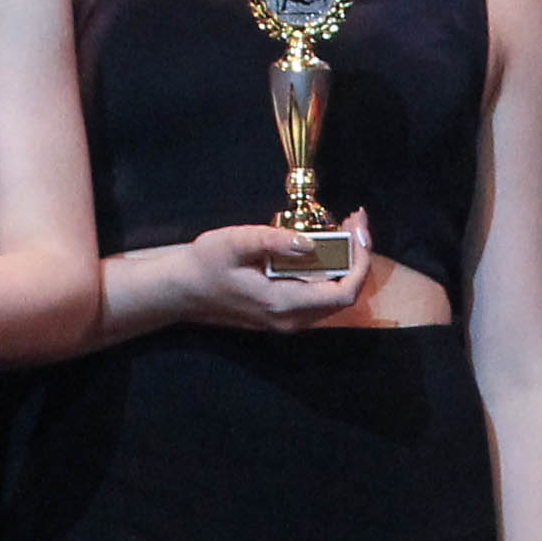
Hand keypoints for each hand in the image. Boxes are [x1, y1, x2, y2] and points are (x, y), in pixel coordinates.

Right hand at [153, 218, 380, 330]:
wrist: (181, 290)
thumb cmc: (204, 264)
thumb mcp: (235, 243)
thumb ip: (275, 242)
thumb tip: (312, 243)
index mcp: (284, 304)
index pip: (343, 293)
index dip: (360, 262)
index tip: (358, 228)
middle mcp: (292, 320)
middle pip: (345, 295)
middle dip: (357, 256)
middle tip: (353, 219)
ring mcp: (289, 321)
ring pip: (335, 296)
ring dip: (346, 263)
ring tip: (344, 227)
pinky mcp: (284, 314)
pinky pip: (320, 295)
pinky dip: (331, 270)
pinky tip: (324, 244)